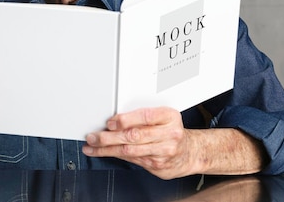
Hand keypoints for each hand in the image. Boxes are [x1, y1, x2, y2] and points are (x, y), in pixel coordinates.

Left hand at [82, 107, 198, 178]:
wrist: (190, 152)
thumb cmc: (171, 131)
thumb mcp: (163, 117)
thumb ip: (143, 116)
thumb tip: (115, 120)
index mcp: (169, 117)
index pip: (145, 116)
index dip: (125, 120)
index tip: (110, 122)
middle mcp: (169, 134)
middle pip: (134, 136)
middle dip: (109, 137)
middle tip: (93, 136)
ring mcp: (164, 152)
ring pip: (130, 151)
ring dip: (107, 149)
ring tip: (93, 146)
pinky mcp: (158, 166)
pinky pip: (133, 160)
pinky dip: (117, 156)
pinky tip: (106, 153)